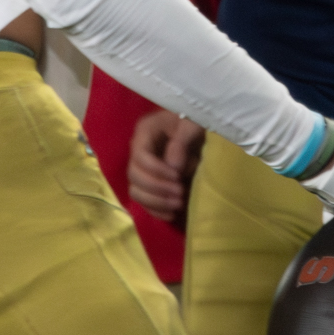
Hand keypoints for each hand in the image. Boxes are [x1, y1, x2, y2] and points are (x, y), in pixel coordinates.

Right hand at [127, 109, 203, 223]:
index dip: (156, 170)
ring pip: (136, 191)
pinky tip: (171, 214)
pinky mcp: (149, 182)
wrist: (199, 127)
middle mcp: (139, 150)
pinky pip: (144, 201)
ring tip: (178, 204)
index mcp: (146, 132)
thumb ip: (182, 141)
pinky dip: (156, 210)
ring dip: (156, 202)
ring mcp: (142, 168)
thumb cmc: (195, 120)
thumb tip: (173, 166)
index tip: (178, 176)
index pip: (140, 156)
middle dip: (157, 188)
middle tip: (180, 193)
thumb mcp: (193, 124)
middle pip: (134, 176)